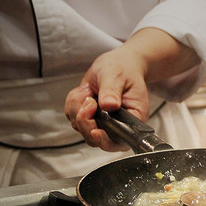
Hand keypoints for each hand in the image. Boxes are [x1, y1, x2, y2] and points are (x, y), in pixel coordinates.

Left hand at [65, 27, 199, 151]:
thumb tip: (108, 105)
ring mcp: (102, 123)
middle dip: (85, 120)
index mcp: (133, 119)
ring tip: (89, 91)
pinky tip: (85, 92)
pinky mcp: (89, 117)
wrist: (118, 64)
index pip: (119, 141)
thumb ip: (112, 91)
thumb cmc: (124, 69)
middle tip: (88, 99)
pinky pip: (72, 116)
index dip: (105, 140)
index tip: (96, 130)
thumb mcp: (118, 76)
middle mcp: (118, 125)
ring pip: (80, 127)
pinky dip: (73, 102)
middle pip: (95, 138)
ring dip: (77, 108)